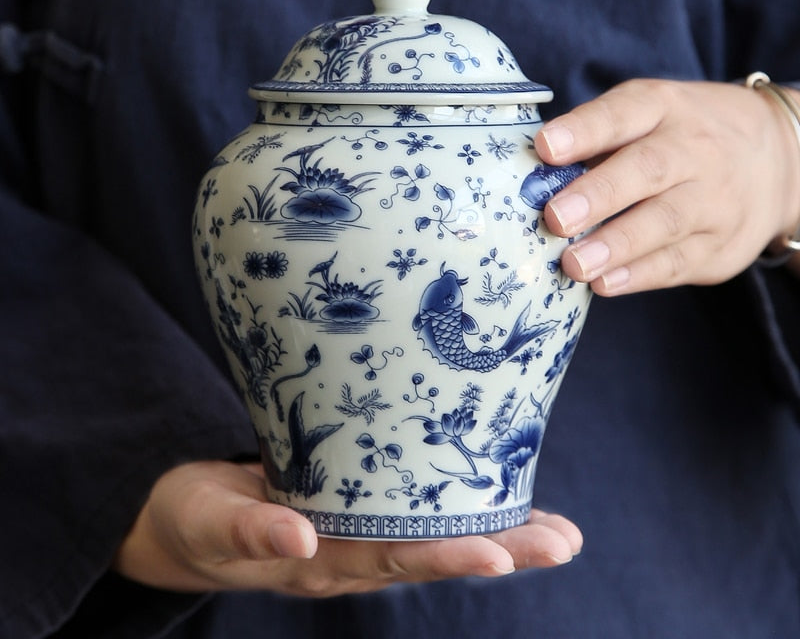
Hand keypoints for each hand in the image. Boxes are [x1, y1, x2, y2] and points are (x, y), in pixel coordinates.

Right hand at [112, 460, 582, 594]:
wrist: (191, 517)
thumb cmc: (197, 518)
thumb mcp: (210, 521)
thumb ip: (250, 532)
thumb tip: (299, 541)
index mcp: (321, 563)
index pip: (392, 560)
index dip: (446, 557)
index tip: (500, 555)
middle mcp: (353, 554)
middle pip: (433, 554)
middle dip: (500, 550)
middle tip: (563, 543)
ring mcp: (361, 536)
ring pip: (436, 538)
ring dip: (500, 535)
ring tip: (561, 534)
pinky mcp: (361, 508)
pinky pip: (418, 513)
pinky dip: (465, 509)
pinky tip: (506, 497)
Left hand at [534, 79, 799, 294]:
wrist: (778, 158)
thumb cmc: (681, 135)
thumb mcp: (647, 115)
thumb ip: (594, 140)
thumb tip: (531, 174)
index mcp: (664, 109)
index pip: (623, 114)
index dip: (583, 131)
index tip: (545, 147)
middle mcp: (695, 150)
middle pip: (648, 170)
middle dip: (599, 195)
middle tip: (556, 218)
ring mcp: (715, 200)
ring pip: (666, 222)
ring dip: (616, 246)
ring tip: (575, 264)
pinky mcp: (722, 246)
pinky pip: (678, 262)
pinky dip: (639, 275)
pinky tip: (605, 283)